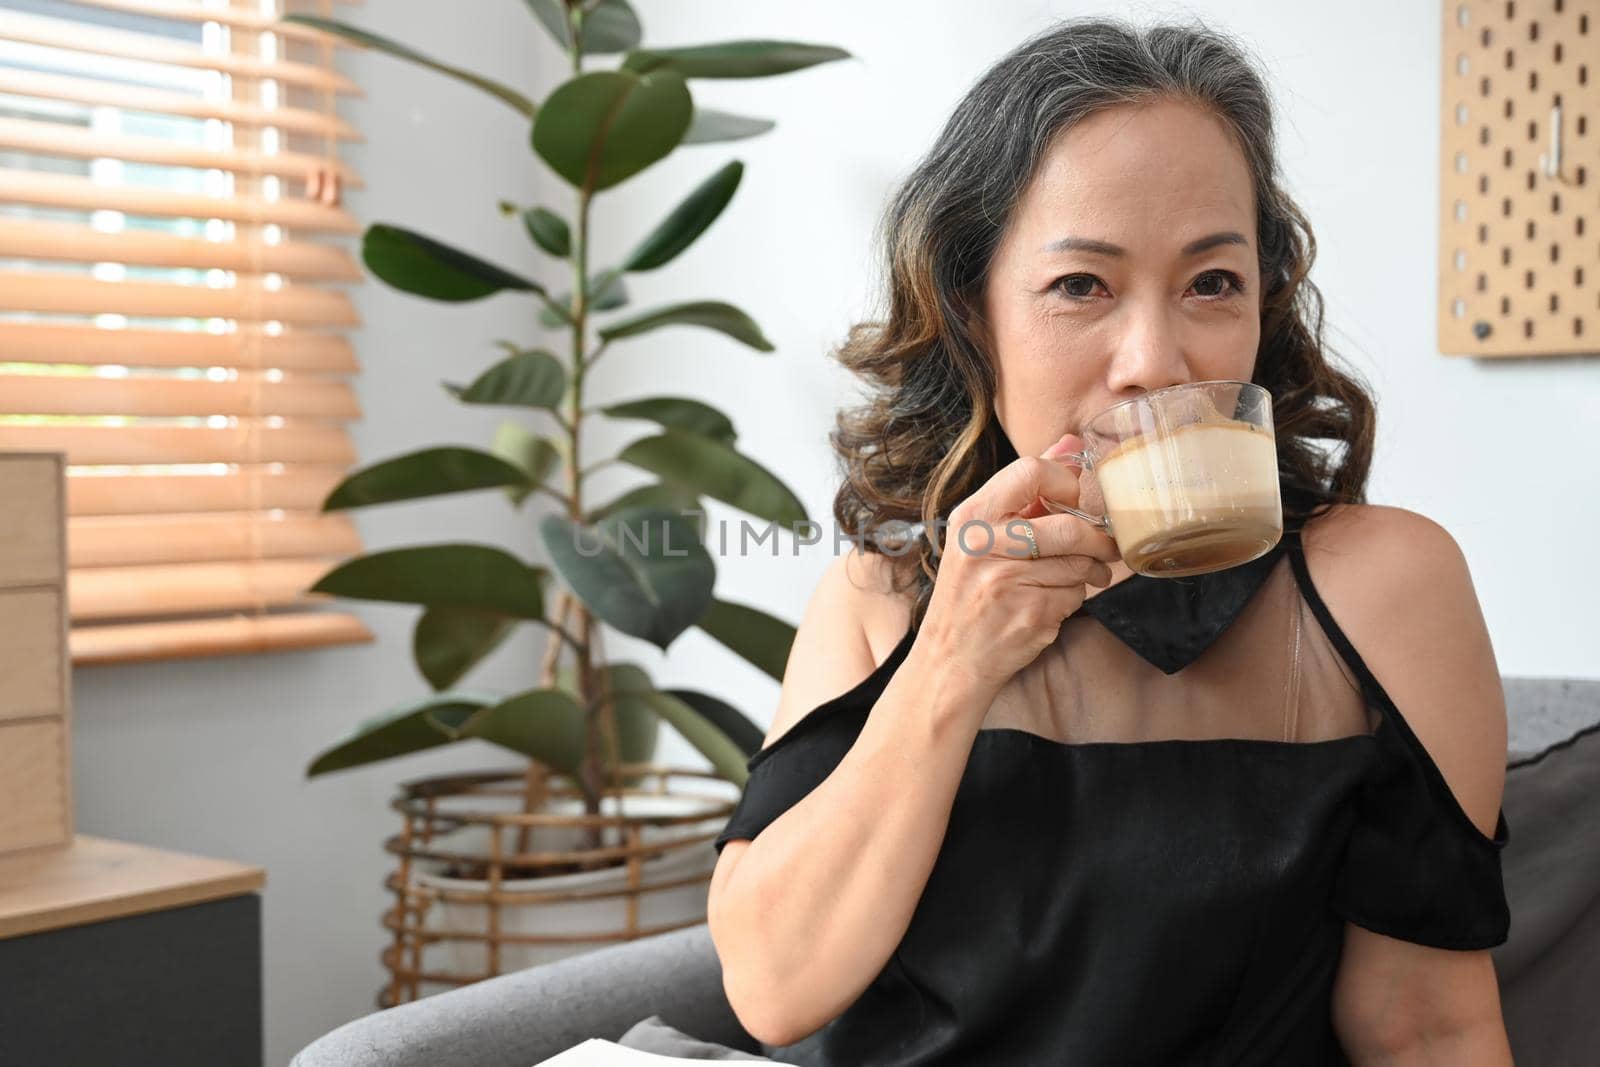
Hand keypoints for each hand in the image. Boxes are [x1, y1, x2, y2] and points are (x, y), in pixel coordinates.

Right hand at [916, 433, 1120, 698]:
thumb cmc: (970, 592)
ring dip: (1089, 572)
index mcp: (971, 518)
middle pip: (1067, 527)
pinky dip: (1075, 599)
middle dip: (1098, 539)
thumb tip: (1073, 444)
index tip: (1083, 499)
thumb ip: (1028, 489)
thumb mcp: (983, 535)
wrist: (950, 659)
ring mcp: (1005, 583)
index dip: (1069, 481)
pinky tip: (1054, 602)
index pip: (1030, 471)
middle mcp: (984, 547)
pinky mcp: (1029, 616)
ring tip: (1080, 576)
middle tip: (1106, 546)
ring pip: (1078, 564)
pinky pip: (1076, 595)